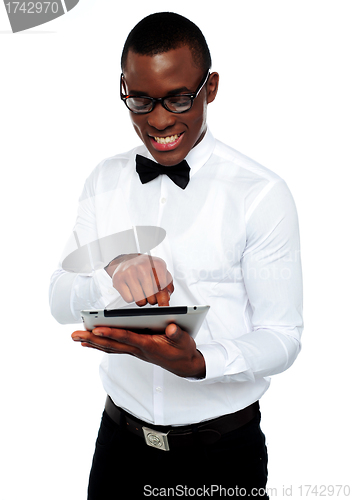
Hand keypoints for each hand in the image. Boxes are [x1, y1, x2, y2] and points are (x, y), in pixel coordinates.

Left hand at [71, 324, 204, 378]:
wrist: (184, 365)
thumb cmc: (183, 350)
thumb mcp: (185, 341)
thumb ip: (177, 334)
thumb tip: (171, 328)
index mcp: (149, 345)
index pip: (127, 338)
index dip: (112, 333)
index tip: (97, 328)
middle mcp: (138, 350)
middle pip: (112, 344)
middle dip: (92, 339)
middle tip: (74, 334)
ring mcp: (135, 351)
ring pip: (110, 347)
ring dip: (92, 342)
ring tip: (76, 337)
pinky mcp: (134, 350)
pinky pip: (114, 348)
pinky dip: (100, 344)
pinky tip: (90, 342)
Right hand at [105, 254, 173, 306]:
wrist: (126, 260)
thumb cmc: (145, 268)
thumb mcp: (160, 271)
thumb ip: (167, 285)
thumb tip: (166, 299)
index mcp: (157, 264)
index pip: (163, 288)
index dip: (162, 297)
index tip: (161, 299)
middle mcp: (143, 267)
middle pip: (152, 296)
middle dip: (152, 299)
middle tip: (149, 293)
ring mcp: (130, 272)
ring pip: (140, 300)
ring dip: (142, 300)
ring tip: (141, 291)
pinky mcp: (118, 279)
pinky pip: (129, 299)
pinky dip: (131, 298)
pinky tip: (131, 289)